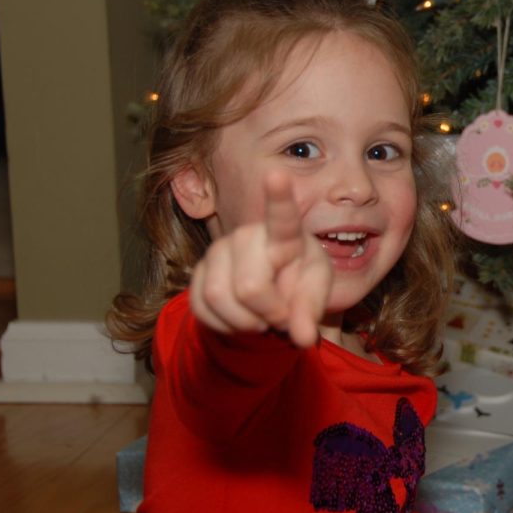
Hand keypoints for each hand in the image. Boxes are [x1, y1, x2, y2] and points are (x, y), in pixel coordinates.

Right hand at [189, 171, 331, 346]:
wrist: (267, 300)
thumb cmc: (298, 286)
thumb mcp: (315, 295)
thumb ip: (311, 313)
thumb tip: (303, 337)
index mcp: (285, 235)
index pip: (283, 217)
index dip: (278, 197)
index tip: (277, 174)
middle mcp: (247, 236)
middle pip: (250, 286)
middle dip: (269, 313)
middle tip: (281, 316)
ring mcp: (218, 253)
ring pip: (220, 297)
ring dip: (245, 322)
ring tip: (262, 318)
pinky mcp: (196, 274)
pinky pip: (201, 308)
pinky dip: (225, 325)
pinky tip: (241, 319)